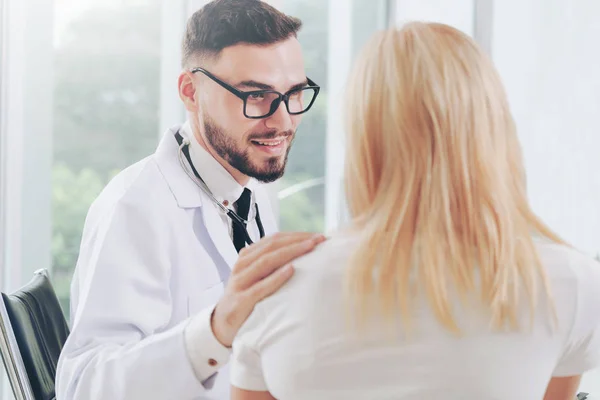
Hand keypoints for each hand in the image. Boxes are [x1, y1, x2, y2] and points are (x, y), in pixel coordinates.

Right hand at [211, 232, 325, 346]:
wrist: (221, 325)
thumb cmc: (245, 298)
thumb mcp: (256, 277)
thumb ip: (271, 264)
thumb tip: (302, 252)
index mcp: (247, 256)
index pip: (274, 239)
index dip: (296, 235)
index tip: (317, 235)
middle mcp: (243, 265)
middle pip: (272, 246)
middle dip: (298, 240)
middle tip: (319, 239)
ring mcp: (240, 282)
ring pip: (267, 261)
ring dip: (291, 252)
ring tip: (310, 248)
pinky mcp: (241, 301)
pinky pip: (261, 286)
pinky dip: (277, 277)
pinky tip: (291, 270)